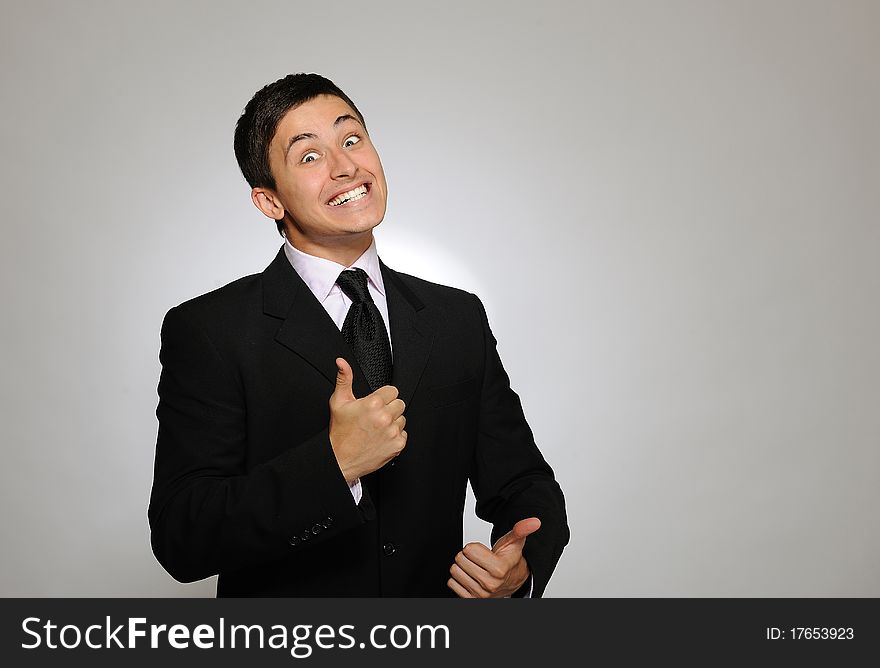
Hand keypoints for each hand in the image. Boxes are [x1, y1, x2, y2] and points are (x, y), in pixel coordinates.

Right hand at [329, 357, 406, 480]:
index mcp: (373, 403)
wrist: (340, 459)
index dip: (383, 396)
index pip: (392, 390)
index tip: (375, 403)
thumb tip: (342, 362)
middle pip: (399, 403)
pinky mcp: (397, 445)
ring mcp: (392, 432)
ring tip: (377, 428)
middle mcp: (384, 417)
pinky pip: (403, 434)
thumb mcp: (338, 402)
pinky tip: (381, 437)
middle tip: (375, 416)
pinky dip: (394, 436)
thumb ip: (344, 379)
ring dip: (392, 422)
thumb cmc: (339, 432)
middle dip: (389, 408)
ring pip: (402, 418)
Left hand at [447, 517, 539, 597]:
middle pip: (460, 559)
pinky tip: (471, 577)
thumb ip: (521, 530)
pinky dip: (459, 579)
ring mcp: (480, 594)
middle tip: (480, 559)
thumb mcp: (515, 542)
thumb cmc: (509, 560)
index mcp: (499, 569)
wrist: (510, 581)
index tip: (485, 552)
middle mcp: (490, 584)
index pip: (468, 549)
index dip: (475, 547)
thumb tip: (535, 522)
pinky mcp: (471, 600)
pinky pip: (452, 583)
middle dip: (467, 556)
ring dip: (463, 567)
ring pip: (454, 571)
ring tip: (476, 568)